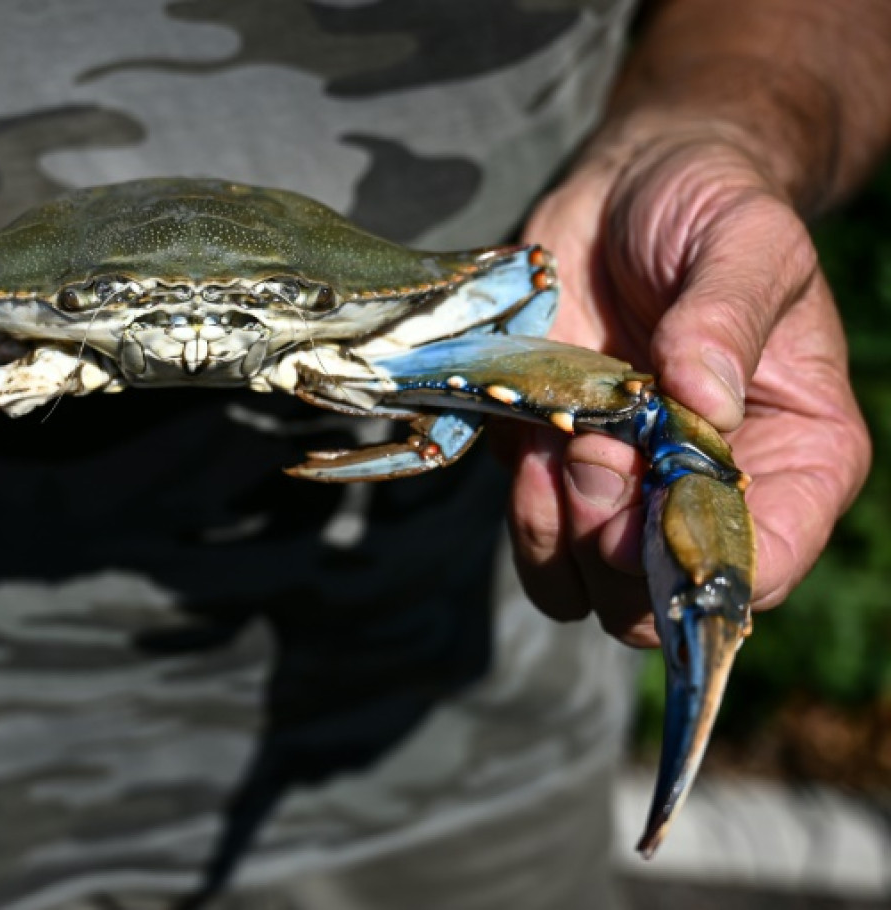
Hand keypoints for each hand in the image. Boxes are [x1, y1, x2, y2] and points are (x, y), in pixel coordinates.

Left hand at [513, 135, 870, 645]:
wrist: (624, 189)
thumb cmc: (708, 208)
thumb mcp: (745, 238)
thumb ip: (728, 315)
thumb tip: (703, 399)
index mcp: (798, 456)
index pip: (764, 563)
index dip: (700, 562)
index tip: (652, 505)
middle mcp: (711, 493)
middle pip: (661, 599)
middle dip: (618, 549)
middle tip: (595, 458)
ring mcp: (627, 491)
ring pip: (586, 591)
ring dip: (559, 535)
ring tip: (560, 447)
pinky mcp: (555, 473)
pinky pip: (533, 539)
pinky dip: (521, 507)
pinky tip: (528, 437)